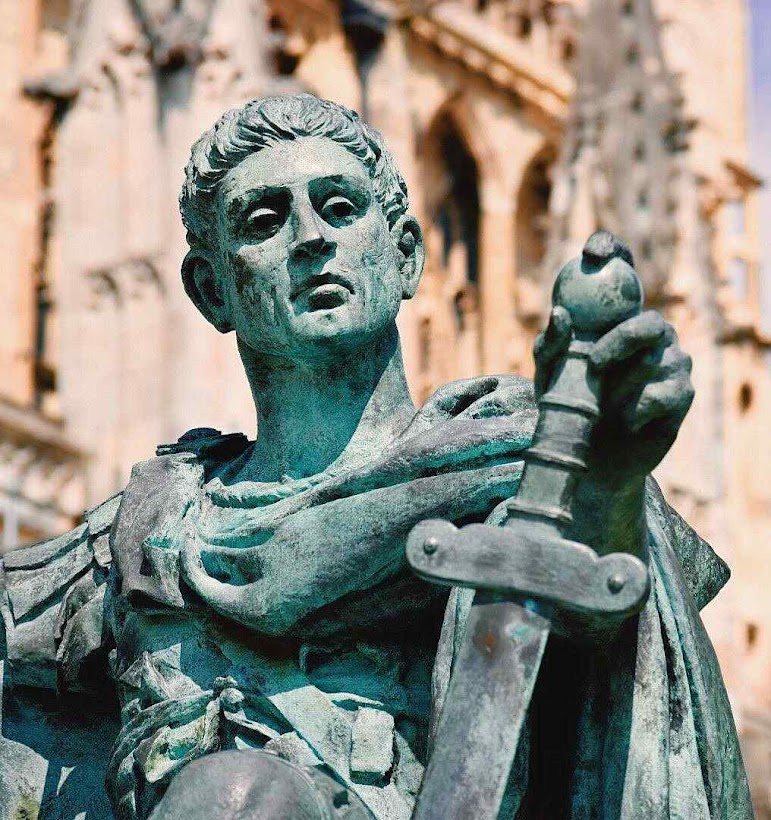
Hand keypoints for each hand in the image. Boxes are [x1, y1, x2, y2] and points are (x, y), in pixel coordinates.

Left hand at [534, 306, 694, 490]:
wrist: (591, 457)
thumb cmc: (569, 404)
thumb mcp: (551, 374)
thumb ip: (552, 343)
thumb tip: (560, 313)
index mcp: (629, 327)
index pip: (633, 310)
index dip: (616, 328)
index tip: (591, 358)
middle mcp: (659, 342)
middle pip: (654, 327)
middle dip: (621, 344)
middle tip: (594, 368)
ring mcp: (675, 368)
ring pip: (653, 363)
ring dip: (620, 388)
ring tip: (603, 407)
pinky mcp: (682, 397)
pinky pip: (661, 395)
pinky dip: (635, 411)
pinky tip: (624, 423)